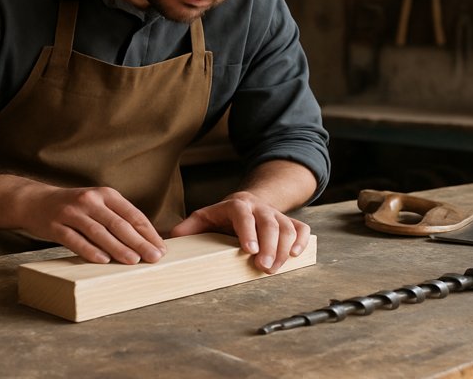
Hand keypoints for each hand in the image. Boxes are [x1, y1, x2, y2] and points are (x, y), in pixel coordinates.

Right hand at [21, 185, 166, 264]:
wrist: (35, 201)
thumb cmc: (74, 207)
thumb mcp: (97, 203)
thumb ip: (117, 217)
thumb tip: (146, 240)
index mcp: (105, 194)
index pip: (132, 214)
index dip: (148, 232)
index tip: (161, 248)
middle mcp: (90, 201)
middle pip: (119, 224)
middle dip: (139, 242)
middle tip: (154, 257)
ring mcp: (72, 213)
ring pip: (99, 232)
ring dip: (118, 248)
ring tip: (134, 261)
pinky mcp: (56, 226)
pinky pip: (75, 240)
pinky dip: (90, 251)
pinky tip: (103, 261)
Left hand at [169, 191, 310, 273]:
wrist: (247, 203)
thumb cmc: (223, 217)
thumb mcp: (204, 218)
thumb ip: (189, 228)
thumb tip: (170, 238)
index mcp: (237, 205)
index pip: (243, 215)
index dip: (248, 231)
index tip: (249, 250)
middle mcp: (259, 208)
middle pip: (269, 223)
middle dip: (268, 246)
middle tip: (264, 267)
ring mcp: (276, 214)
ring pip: (287, 227)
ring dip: (283, 248)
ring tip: (275, 268)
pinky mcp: (289, 222)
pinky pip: (301, 228)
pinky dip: (302, 241)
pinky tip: (295, 255)